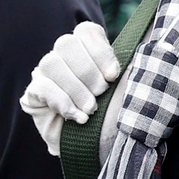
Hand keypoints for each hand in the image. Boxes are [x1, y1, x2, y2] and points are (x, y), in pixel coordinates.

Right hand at [19, 21, 120, 155]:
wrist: (95, 148)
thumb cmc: (112, 115)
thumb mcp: (125, 89)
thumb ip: (129, 69)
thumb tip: (146, 50)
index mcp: (86, 49)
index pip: (86, 31)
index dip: (100, 51)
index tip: (113, 76)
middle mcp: (62, 57)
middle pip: (66, 43)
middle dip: (88, 71)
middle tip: (101, 93)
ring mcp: (43, 74)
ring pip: (52, 63)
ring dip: (76, 88)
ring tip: (91, 109)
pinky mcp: (32, 93)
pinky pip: (42, 88)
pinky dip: (63, 103)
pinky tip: (78, 117)